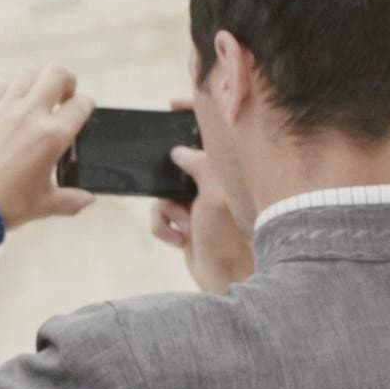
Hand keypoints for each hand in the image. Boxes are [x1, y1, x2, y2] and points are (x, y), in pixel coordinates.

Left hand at [0, 66, 95, 233]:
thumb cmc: (3, 206)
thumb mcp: (42, 205)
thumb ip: (70, 200)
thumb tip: (88, 200)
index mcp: (52, 137)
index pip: (81, 104)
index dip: (86, 105)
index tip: (82, 111)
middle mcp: (30, 114)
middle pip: (57, 73)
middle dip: (66, 80)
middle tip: (63, 96)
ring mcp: (3, 108)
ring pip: (28, 73)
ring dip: (37, 81)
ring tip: (35, 98)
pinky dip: (8, 89)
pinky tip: (7, 105)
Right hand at [149, 105, 253, 293]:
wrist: (226, 282)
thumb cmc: (229, 238)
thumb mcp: (214, 193)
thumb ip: (199, 164)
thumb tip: (178, 152)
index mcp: (229, 172)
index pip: (214, 133)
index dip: (194, 114)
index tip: (171, 105)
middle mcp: (215, 183)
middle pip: (182, 160)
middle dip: (168, 174)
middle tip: (165, 180)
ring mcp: (199, 203)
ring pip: (164, 189)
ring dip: (166, 209)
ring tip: (183, 226)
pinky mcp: (186, 223)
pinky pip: (160, 214)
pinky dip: (164, 227)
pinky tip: (180, 240)